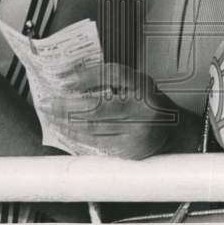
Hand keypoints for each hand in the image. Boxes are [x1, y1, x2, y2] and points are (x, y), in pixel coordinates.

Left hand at [40, 63, 172, 159]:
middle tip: (48, 104)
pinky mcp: (132, 150)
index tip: (65, 80)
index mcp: (144, 85)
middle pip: (98, 106)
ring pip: (95, 128)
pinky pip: (99, 144)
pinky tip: (68, 134)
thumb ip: (112, 81)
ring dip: (68, 124)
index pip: (113, 74)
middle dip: (67, 106)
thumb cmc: (151, 105)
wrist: (176, 131)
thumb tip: (74, 80)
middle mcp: (142, 107)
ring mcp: (138, 131)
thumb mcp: (137, 84)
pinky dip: (80, 139)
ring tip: (52, 119)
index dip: (87, 76)